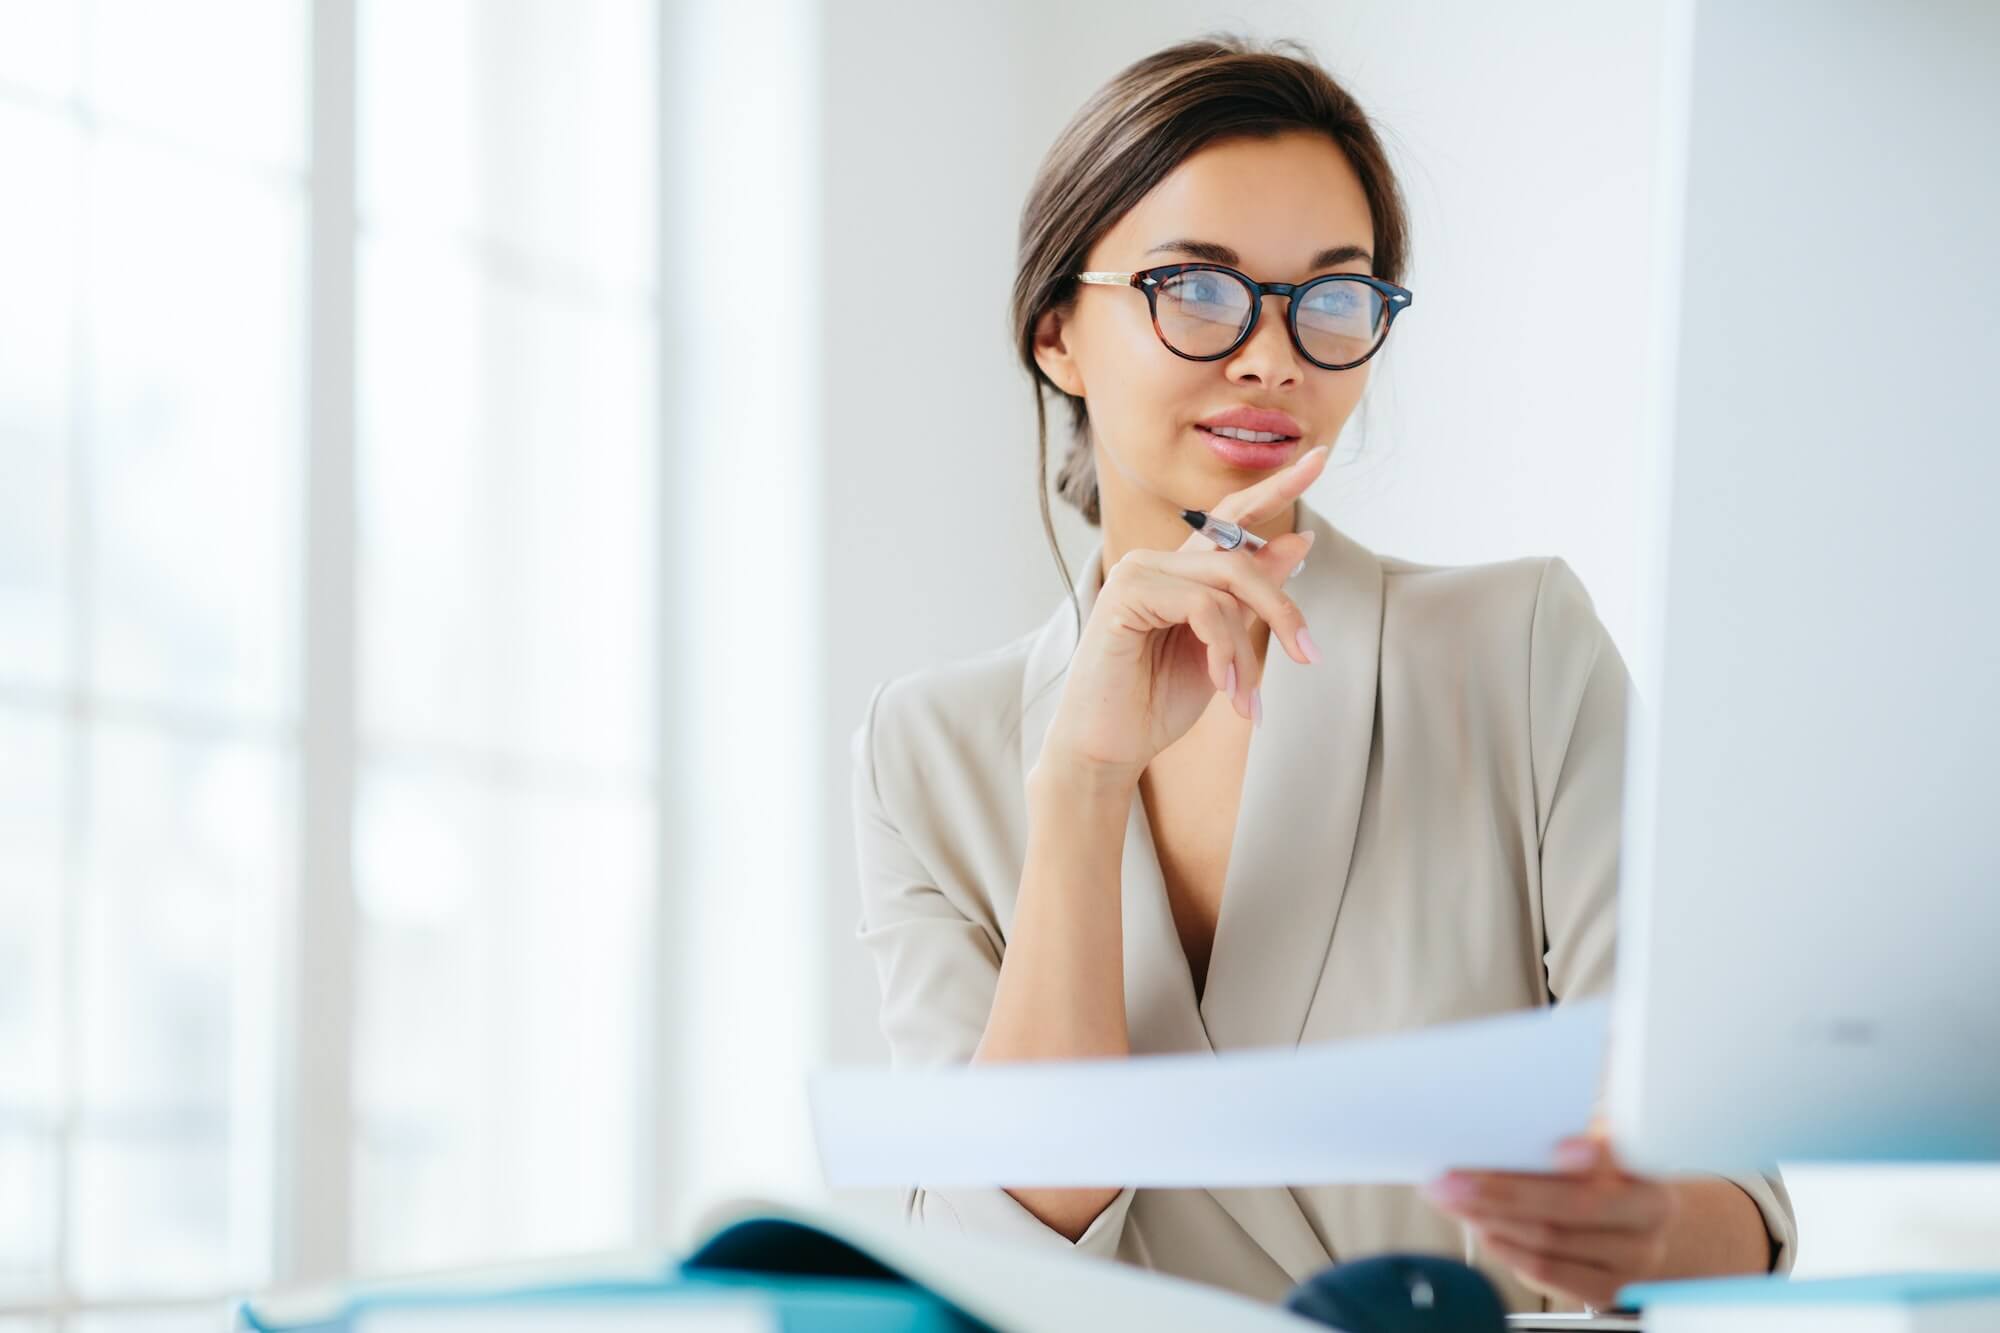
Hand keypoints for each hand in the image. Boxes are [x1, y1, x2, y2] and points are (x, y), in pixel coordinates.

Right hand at [1039, 446, 1330, 784]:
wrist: (1108, 748)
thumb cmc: (1156, 702)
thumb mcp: (1225, 647)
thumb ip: (1255, 596)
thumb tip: (1301, 539)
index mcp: (1180, 571)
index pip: (1233, 518)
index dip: (1277, 487)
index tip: (1321, 457)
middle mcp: (1156, 561)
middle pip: (1241, 558)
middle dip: (1283, 609)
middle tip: (1307, 656)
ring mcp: (1136, 573)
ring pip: (1226, 586)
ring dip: (1248, 649)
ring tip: (1247, 699)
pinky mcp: (1124, 596)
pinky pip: (1203, 606)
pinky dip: (1225, 649)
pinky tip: (1223, 687)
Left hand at [1422, 1135, 1675, 1309]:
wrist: (1638, 1226)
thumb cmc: (1606, 1177)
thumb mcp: (1599, 1146)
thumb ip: (1566, 1133)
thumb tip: (1511, 1122)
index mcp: (1649, 1173)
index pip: (1614, 1162)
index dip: (1587, 1157)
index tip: (1557, 1147)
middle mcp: (1647, 1221)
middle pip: (1568, 1207)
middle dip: (1500, 1191)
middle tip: (1451, 1179)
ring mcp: (1631, 1261)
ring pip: (1548, 1241)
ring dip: (1490, 1218)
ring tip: (1452, 1199)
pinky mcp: (1606, 1290)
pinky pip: (1546, 1272)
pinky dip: (1506, 1249)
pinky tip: (1480, 1227)